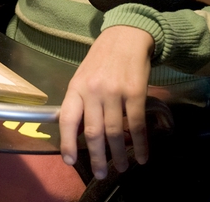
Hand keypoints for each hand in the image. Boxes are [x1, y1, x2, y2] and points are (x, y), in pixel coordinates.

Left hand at [58, 26, 153, 178]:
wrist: (126, 36)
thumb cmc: (102, 60)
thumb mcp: (82, 76)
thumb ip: (79, 102)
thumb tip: (76, 132)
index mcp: (76, 87)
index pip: (68, 119)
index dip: (67, 143)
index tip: (69, 161)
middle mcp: (93, 91)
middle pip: (93, 132)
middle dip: (97, 157)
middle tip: (100, 173)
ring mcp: (115, 92)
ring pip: (115, 132)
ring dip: (119, 154)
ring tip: (121, 167)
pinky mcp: (135, 92)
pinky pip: (136, 124)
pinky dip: (140, 144)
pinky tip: (141, 155)